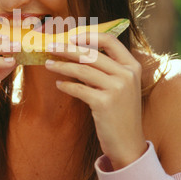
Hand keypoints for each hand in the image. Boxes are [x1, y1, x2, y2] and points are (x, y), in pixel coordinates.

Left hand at [45, 32, 146, 169]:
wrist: (129, 143)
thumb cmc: (121, 113)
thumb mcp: (122, 87)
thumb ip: (107, 70)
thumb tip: (77, 52)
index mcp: (132, 66)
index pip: (111, 41)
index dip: (90, 36)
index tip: (72, 37)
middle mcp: (127, 75)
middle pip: (91, 54)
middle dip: (68, 49)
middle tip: (51, 46)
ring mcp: (117, 88)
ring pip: (82, 70)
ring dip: (62, 65)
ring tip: (48, 64)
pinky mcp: (105, 103)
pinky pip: (79, 89)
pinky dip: (66, 85)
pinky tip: (59, 84)